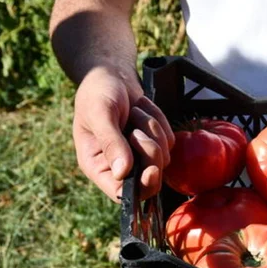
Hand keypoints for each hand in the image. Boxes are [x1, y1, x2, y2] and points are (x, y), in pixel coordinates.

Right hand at [73, 67, 174, 200]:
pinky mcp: (154, 142)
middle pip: (149, 181)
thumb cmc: (98, 92)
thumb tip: (122, 172)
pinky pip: (169, 141)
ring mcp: (138, 155)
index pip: (120, 193)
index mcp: (97, 165)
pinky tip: (142, 109)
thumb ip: (111, 142)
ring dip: (152, 131)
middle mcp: (118, 166)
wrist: (112, 74)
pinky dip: (159, 122)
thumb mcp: (100, 113)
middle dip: (149, 153)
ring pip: (162, 158)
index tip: (151, 171)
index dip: (139, 188)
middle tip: (136, 131)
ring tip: (133, 112)